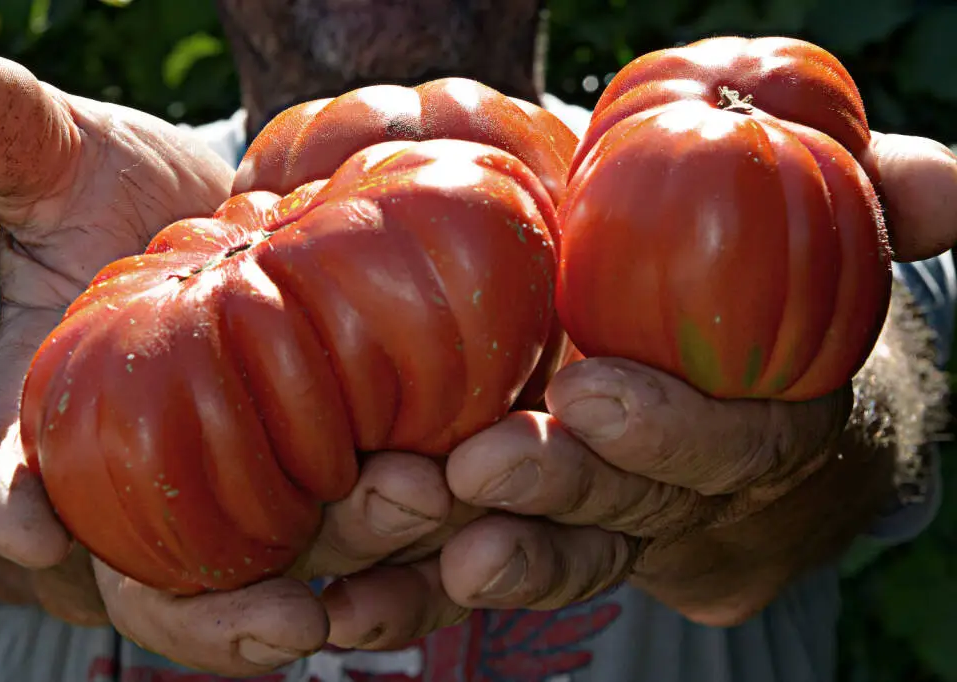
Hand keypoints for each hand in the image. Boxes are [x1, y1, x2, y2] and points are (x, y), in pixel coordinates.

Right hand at [0, 53, 462, 675]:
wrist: (196, 248)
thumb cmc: (115, 225)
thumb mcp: (68, 180)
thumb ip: (20, 147)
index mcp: (57, 435)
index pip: (5, 477)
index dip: (6, 500)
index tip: (24, 520)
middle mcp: (149, 496)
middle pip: (172, 583)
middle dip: (234, 604)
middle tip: (301, 593)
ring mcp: (248, 504)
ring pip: (288, 579)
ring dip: (354, 577)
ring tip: (419, 518)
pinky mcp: (336, 487)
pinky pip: (374, 549)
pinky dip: (419, 554)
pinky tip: (473, 517)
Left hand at [316, 130, 956, 640]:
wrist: (719, 364)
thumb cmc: (766, 289)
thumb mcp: (822, 238)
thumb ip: (872, 205)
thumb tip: (948, 185)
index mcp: (754, 429)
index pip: (729, 448)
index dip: (671, 429)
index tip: (593, 392)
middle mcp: (680, 499)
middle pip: (625, 517)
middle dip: (555, 498)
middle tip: (477, 469)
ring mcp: (606, 531)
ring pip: (543, 561)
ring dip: (462, 564)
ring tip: (390, 534)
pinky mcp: (535, 542)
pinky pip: (471, 578)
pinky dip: (407, 595)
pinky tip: (342, 605)